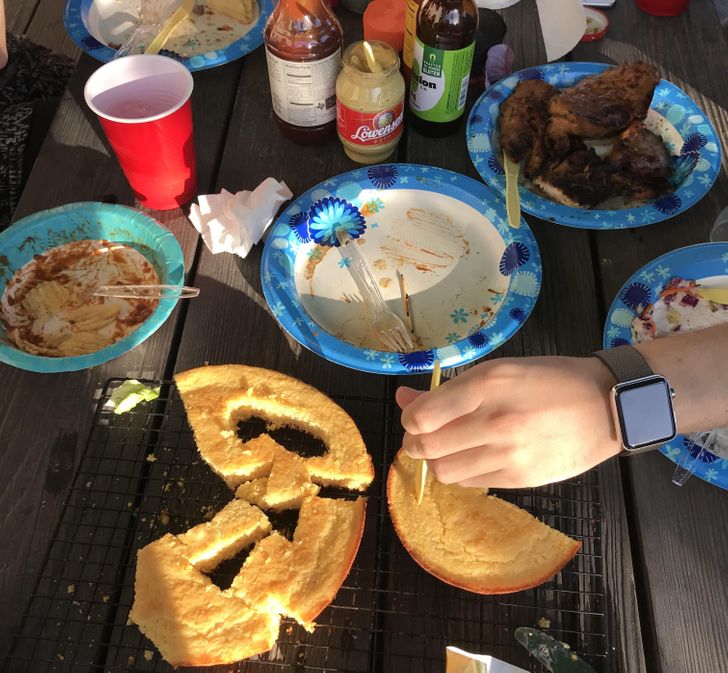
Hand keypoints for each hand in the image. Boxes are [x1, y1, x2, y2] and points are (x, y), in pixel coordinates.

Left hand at [396, 356, 621, 488]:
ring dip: (437, 460)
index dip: (409, 418)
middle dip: (414, 442)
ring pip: (444, 471)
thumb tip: (404, 398)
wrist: (606, 407)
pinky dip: (463, 471)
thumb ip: (448, 389)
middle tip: (424, 434)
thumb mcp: (498, 371)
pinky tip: (475, 456)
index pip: (422, 416)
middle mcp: (495, 422)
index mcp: (487, 385)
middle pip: (426, 447)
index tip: (415, 415)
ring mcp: (508, 455)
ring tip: (450, 446)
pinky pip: (470, 482)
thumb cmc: (549, 380)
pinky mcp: (520, 480)